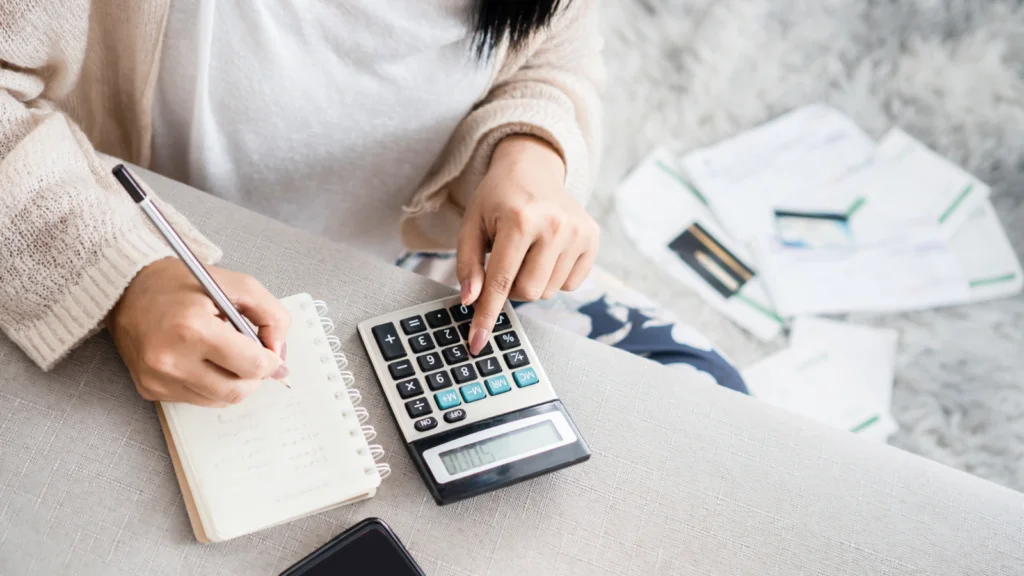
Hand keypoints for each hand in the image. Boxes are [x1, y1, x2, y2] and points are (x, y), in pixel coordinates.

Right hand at [107, 258, 290, 406]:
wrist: (127, 290)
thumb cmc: (182, 284)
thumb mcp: (237, 285)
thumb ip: (271, 315)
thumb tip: (279, 354)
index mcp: (193, 328)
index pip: (252, 365)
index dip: (271, 362)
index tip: (272, 354)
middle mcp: (171, 358)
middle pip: (237, 391)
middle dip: (254, 377)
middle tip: (253, 358)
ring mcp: (157, 378)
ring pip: (219, 400)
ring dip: (233, 382)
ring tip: (225, 355)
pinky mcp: (150, 389)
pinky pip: (197, 400)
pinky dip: (210, 385)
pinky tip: (203, 361)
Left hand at [457, 135, 598, 354]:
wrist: (533, 167)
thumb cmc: (498, 199)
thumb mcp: (471, 225)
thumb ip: (468, 264)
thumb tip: (471, 301)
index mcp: (521, 219)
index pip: (501, 282)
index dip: (487, 315)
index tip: (477, 342)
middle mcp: (555, 226)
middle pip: (528, 292)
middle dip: (511, 287)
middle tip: (506, 260)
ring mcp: (579, 232)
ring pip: (548, 292)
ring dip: (532, 280)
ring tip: (527, 250)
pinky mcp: (593, 238)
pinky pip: (569, 284)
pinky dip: (553, 275)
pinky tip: (547, 251)